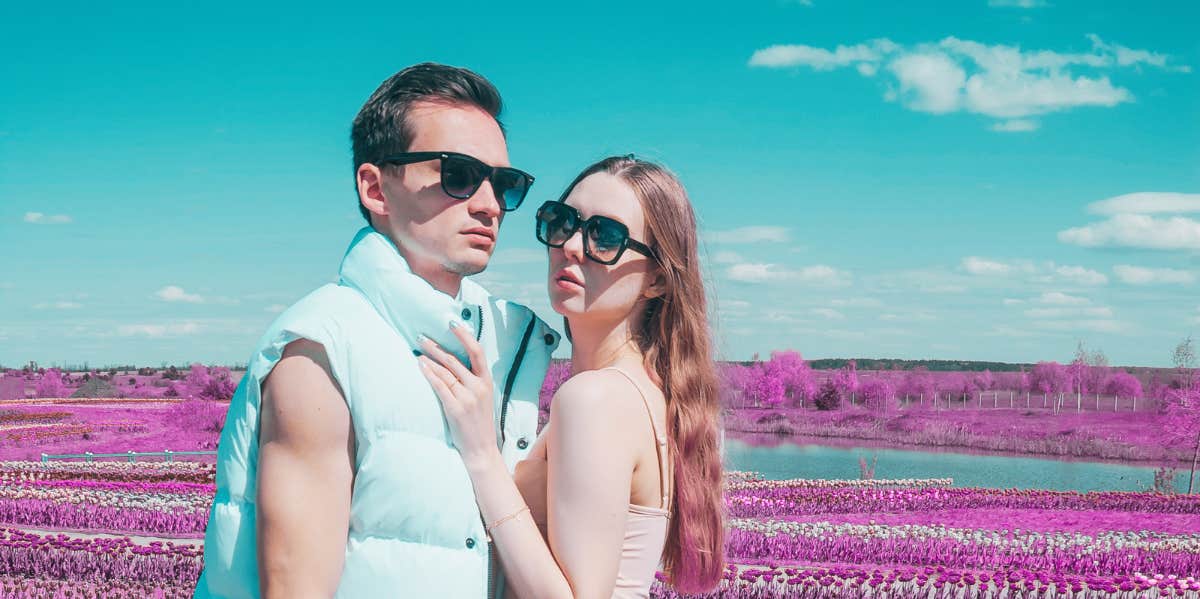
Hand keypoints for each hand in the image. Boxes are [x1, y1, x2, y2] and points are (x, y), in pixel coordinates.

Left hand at [416, 322, 498, 466]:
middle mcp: (478, 387)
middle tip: (422, 338)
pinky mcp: (456, 408)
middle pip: (454, 360)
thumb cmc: (478, 423)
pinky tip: (421, 366)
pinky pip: (440, 386)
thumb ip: (472, 381)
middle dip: (436, 347)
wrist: (481, 449)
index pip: (477, 352)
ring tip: (417, 351)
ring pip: (445, 371)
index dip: (465, 336)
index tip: (452, 324)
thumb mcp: (482, 398)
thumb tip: (452, 363)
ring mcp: (467, 398)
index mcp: (487, 382)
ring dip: (429, 359)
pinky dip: (429, 374)